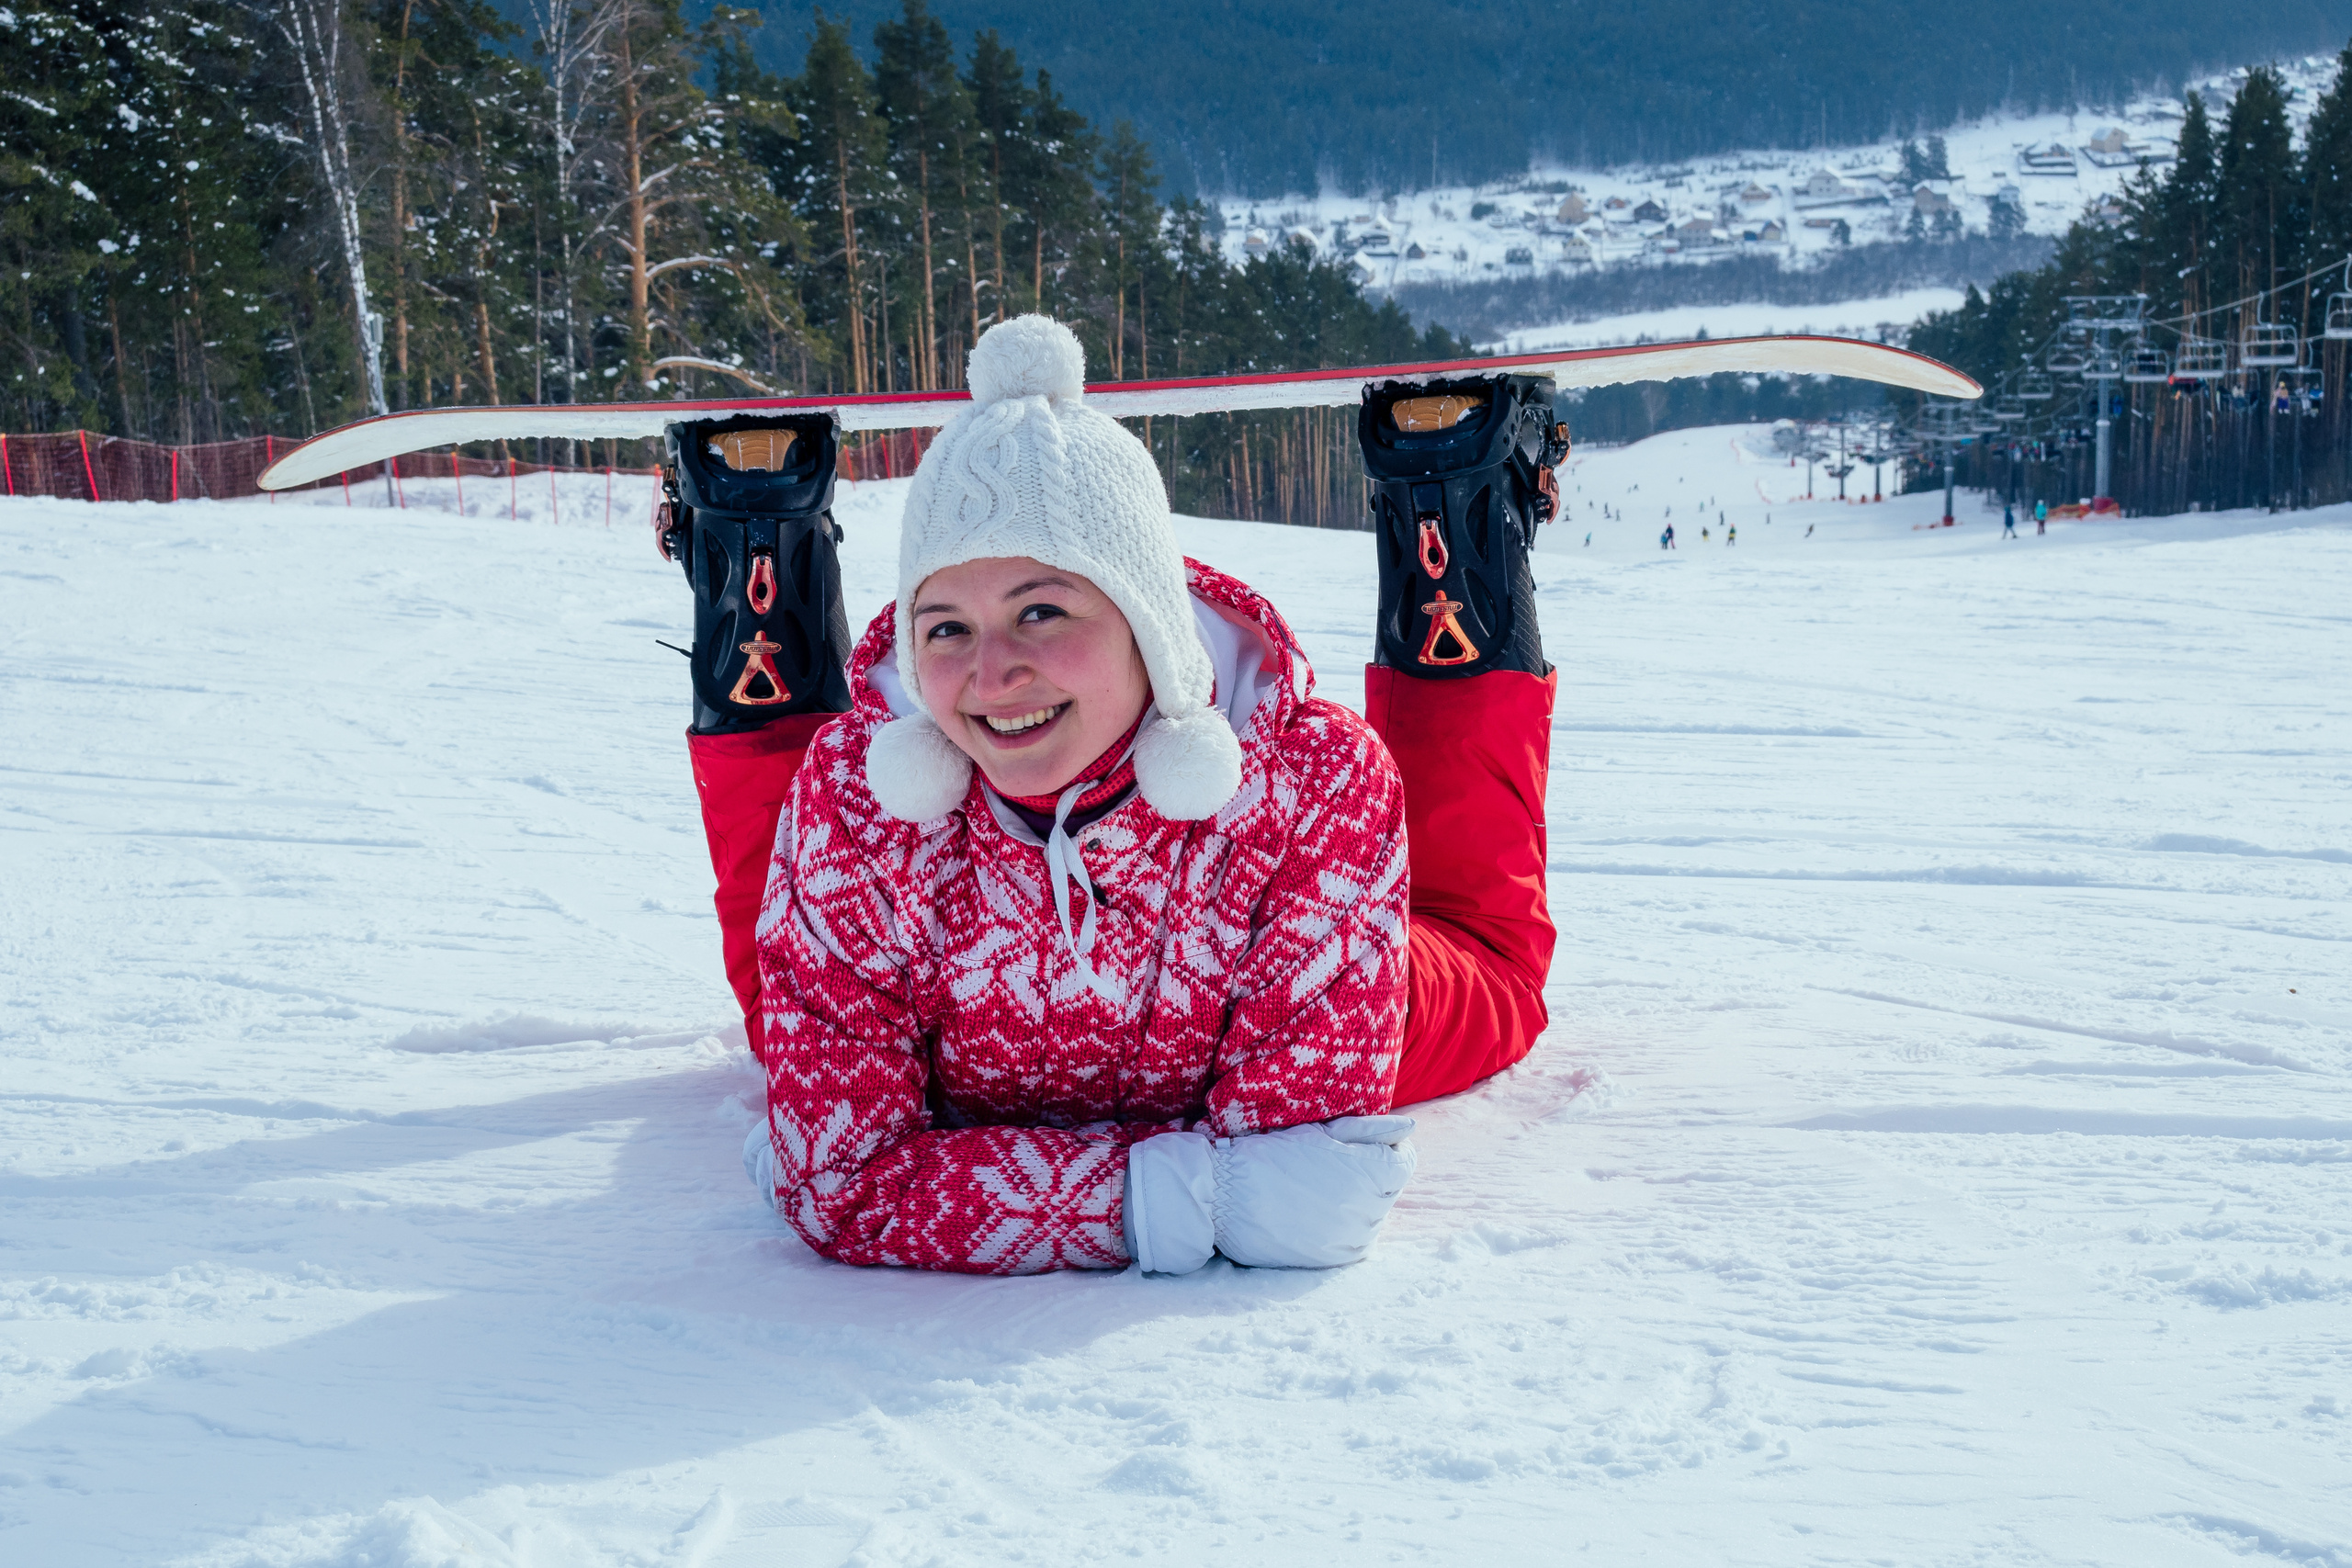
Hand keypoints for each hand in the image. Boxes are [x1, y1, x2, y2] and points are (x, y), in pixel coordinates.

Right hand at [1123, 1116, 1416, 1272]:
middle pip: (1388, 1189)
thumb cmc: (1268, 1154)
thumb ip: (1369, 1130)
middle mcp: (1370, 1213)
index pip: (1403, 1161)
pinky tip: (1310, 1212)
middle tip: (1323, 1165)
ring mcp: (1352, 1240)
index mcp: (1371, 1175)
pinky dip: (1340, 1226)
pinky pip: (1353, 1240)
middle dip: (1368, 1174)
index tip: (1353, 1144)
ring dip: (1355, 1202)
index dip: (1382, 1147)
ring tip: (1313, 1188)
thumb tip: (1410, 1128)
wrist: (1221, 1198)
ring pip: (1372, 1215)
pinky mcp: (1332, 1261)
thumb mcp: (1318, 1132)